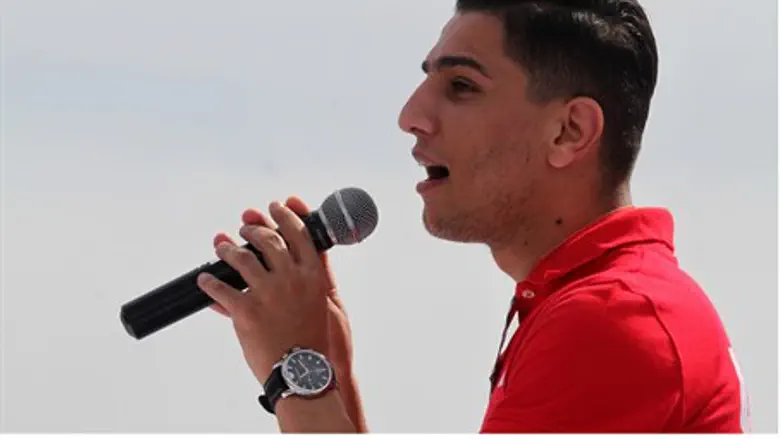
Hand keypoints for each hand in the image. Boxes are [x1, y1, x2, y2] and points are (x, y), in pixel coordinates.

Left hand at [198, 197, 353, 383]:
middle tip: (244, 226)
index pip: (299, 233)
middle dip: (253, 229)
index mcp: (313, 274)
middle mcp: (291, 278)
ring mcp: (268, 293)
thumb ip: (311, 278)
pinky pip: (221, 289)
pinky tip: (203, 280)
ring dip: (226, 249)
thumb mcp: (324, 303)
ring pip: (241, 258)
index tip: (276, 207)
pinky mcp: (247, 311)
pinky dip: (209, 282)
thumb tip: (295, 258)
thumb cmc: (315, 340)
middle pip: (268, 240)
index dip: (285, 216)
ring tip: (220, 246)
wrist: (303, 371)